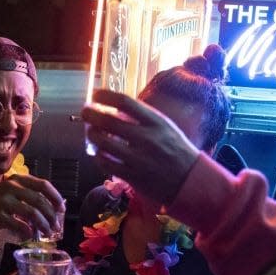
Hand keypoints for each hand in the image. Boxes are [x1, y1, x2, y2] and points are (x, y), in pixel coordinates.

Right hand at [0, 174, 63, 237]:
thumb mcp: (10, 194)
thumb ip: (27, 197)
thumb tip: (51, 209)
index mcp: (17, 180)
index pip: (44, 185)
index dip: (56, 197)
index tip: (62, 209)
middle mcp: (12, 187)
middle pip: (40, 201)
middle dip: (51, 215)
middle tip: (56, 226)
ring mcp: (4, 200)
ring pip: (32, 213)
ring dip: (43, 225)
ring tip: (46, 233)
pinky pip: (19, 225)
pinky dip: (27, 232)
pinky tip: (30, 236)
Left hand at [82, 89, 200, 205]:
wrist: (190, 180)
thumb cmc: (176, 150)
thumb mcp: (165, 127)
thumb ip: (143, 118)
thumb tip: (116, 109)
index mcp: (156, 122)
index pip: (124, 101)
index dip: (105, 96)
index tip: (95, 94)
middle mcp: (146, 138)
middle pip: (108, 120)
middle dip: (91, 114)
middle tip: (85, 112)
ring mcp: (138, 158)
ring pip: (103, 143)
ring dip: (92, 135)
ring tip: (91, 133)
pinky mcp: (132, 176)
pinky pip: (106, 163)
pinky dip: (98, 156)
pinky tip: (99, 152)